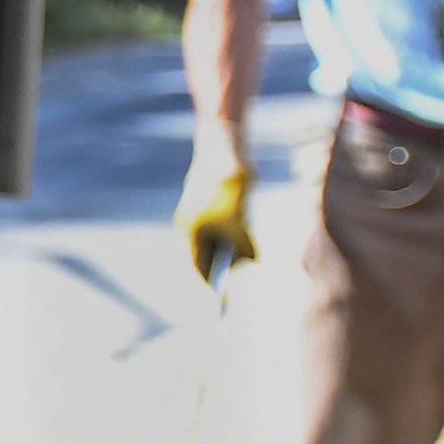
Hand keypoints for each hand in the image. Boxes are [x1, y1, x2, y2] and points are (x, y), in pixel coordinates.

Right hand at [174, 122, 257, 281]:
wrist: (224, 142)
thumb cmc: (228, 181)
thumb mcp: (239, 218)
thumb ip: (244, 243)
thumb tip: (252, 259)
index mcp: (191, 229)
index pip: (198, 265)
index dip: (210, 284)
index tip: (222, 302)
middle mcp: (192, 222)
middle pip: (209, 252)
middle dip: (226, 265)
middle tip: (244, 280)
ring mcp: (201, 210)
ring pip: (219, 238)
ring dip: (234, 247)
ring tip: (251, 257)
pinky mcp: (213, 198)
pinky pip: (224, 224)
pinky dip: (237, 233)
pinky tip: (252, 234)